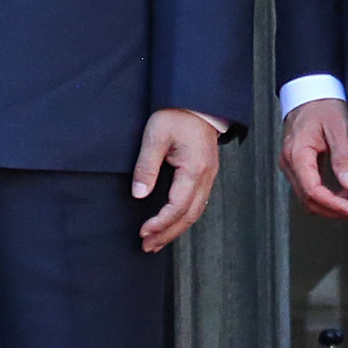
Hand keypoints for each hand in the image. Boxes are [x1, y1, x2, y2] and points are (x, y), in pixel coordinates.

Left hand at [133, 110, 223, 251]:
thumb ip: (146, 166)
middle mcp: (206, 177)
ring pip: (195, 212)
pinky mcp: (205, 174)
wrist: (197, 101)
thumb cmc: (176, 114)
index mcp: (194, 169)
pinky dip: (182, 218)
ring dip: (175, 229)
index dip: (160, 223)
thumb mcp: (155, 135)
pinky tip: (171, 224)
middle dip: (167, 234)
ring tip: (156, 242)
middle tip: (147, 246)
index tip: (143, 232)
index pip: (178, 206)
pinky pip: (197, 203)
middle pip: (189, 216)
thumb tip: (139, 194)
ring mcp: (208, 176)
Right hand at [279, 99, 347, 223]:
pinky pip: (311, 189)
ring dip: (333, 207)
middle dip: (337, 212)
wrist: (309, 91)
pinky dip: (328, 198)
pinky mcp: (299, 166)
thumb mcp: (338, 127)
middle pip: (310, 201)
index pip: (313, 192)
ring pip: (309, 199)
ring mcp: (292, 166)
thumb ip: (343, 156)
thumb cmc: (321, 105)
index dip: (336, 206)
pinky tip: (346, 195)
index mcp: (297, 154)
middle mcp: (290, 164)